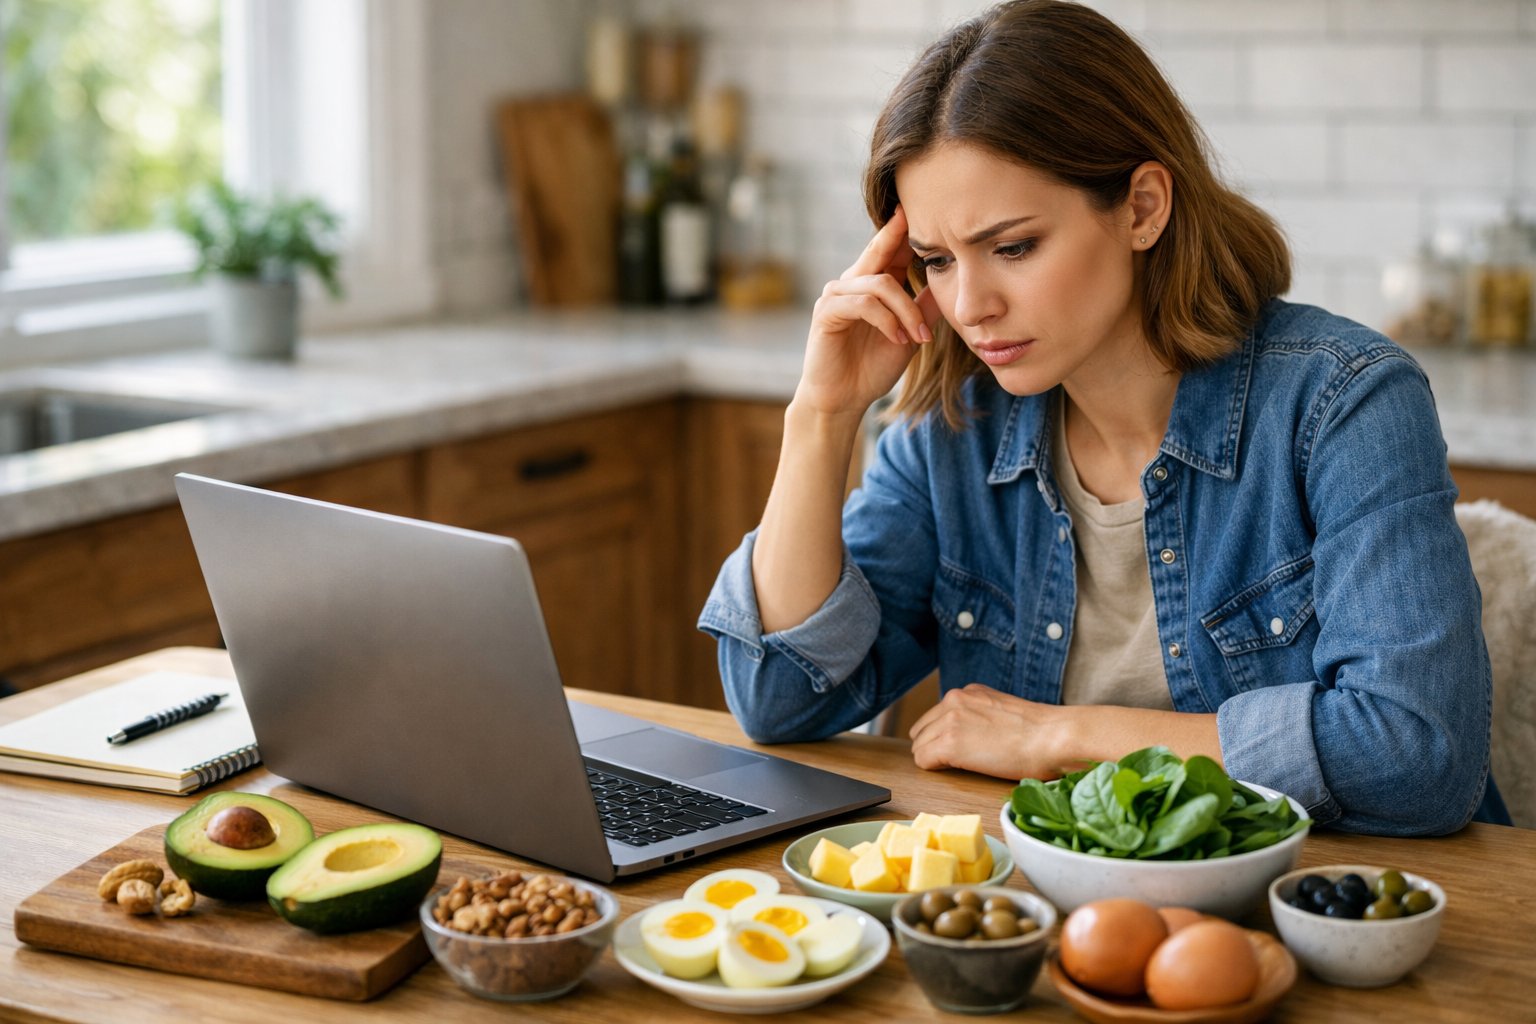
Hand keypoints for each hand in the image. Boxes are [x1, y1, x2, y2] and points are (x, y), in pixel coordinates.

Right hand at [795, 205, 941, 418]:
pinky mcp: (827, 312)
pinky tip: (898, 339)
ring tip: (919, 337)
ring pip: (880, 283)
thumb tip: (952, 279)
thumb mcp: (910, 333)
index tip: (928, 209)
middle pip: (880, 249)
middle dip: (900, 235)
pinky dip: (886, 320)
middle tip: (918, 217)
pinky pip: (863, 304)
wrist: (845, 399)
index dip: (906, 230)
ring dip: (906, 310)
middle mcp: (852, 282)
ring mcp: (836, 295)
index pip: (890, 249)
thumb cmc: (873, 366)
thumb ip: (925, 307)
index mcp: (871, 284)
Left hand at [908, 684, 1071, 780]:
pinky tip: (960, 769)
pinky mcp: (949, 742)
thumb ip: (979, 715)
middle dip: (934, 747)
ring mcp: (949, 720)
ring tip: (963, 766)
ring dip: (935, 759)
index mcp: (968, 692)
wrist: (1053, 737)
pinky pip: (922, 760)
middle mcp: (954, 700)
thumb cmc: (1039, 732)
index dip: (943, 736)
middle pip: (921, 730)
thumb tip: (968, 735)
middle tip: (958, 761)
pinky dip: (936, 769)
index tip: (960, 749)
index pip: (935, 716)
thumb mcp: (1002, 711)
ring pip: (919, 746)